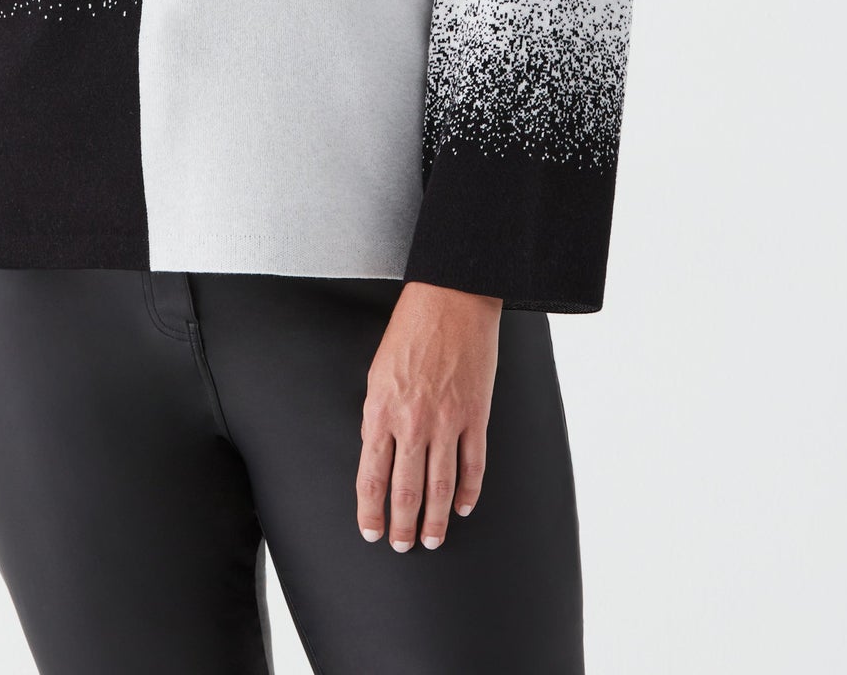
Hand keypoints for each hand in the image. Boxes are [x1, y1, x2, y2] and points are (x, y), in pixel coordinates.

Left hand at [356, 280, 501, 550]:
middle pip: (406, 490)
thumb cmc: (410, 330)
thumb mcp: (378, 372)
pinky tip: (462, 507)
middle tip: (403, 547)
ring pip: (440, 485)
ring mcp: (448, 421)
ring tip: (431, 540)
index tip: (371, 532)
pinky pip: (473, 464)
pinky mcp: (476, 415)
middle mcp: (413, 422)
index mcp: (381, 410)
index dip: (371, 511)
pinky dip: (468, 491)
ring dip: (435, 519)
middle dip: (403, 525)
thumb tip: (377, 450)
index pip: (371, 476)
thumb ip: (377, 415)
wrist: (450, 300)